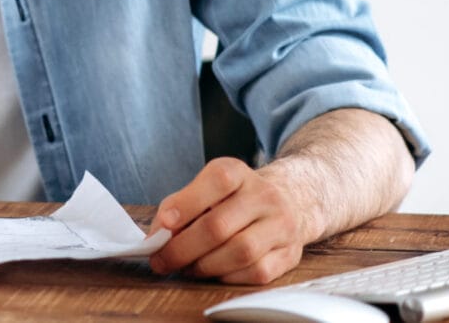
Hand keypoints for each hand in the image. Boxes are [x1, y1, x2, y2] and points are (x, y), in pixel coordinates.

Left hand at [150, 157, 314, 283]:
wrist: (288, 202)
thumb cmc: (232, 199)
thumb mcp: (206, 189)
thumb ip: (180, 206)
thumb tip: (157, 236)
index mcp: (238, 172)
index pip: (216, 181)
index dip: (186, 203)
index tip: (163, 224)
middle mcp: (264, 196)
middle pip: (220, 225)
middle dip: (183, 248)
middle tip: (162, 260)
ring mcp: (282, 226)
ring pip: (240, 252)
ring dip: (204, 265)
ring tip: (185, 267)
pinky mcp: (290, 254)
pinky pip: (257, 272)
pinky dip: (228, 276)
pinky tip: (213, 272)